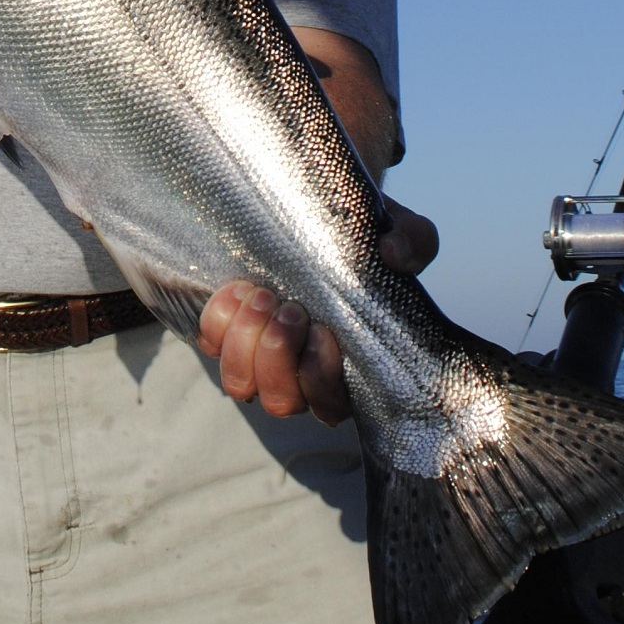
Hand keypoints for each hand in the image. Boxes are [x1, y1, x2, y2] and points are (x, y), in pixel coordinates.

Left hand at [197, 195, 439, 424]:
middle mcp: (299, 375)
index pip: (330, 406)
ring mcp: (258, 357)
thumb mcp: (399, 233)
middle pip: (281, 402)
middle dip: (278, 356)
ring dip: (246, 343)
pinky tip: (238, 289)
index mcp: (346, 367)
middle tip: (289, 308)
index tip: (323, 331)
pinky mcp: (227, 333)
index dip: (320, 379)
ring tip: (262, 297)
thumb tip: (394, 255)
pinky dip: (219, 321)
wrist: (316, 217)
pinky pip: (210, 345)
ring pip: (241, 385)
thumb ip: (412, 242)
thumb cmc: (362, 241)